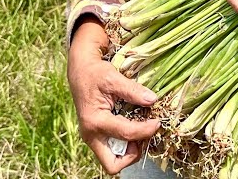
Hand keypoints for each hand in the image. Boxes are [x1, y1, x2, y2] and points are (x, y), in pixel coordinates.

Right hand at [67, 18, 160, 174]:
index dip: (146, 130)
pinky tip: (134, 127)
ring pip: (113, 161)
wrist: (80, 72)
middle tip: (144, 135)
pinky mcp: (97, 136)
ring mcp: (93, 138)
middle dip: (132, 155)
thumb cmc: (94, 74)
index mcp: (95, 121)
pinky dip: (126, 145)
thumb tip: (152, 100)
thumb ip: (132, 90)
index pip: (126, 134)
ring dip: (131, 151)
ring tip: (141, 130)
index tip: (157, 121)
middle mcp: (91, 135)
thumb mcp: (113, 78)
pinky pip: (113, 151)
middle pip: (113, 164)